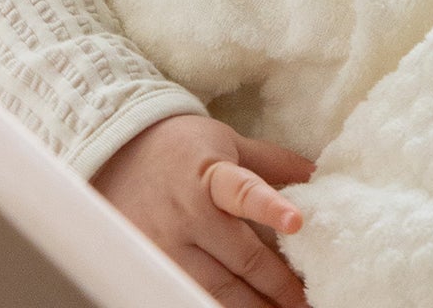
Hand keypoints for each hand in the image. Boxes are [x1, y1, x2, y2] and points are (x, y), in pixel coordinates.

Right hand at [92, 113, 311, 306]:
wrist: (115, 150)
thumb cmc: (179, 145)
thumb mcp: (226, 141)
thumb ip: (271, 161)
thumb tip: (317, 174)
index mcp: (210, 175)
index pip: (242, 191)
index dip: (269, 206)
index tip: (296, 221)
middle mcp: (189, 213)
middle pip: (243, 259)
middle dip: (280, 285)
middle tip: (308, 301)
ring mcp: (169, 245)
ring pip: (221, 289)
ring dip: (256, 306)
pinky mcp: (154, 265)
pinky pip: (192, 295)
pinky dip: (218, 305)